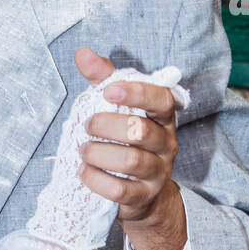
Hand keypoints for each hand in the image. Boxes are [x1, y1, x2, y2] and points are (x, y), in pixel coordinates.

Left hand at [73, 47, 186, 249]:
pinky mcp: (142, 197)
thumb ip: (103, 80)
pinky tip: (84, 171)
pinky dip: (95, 179)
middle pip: (139, 130)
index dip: (136, 93)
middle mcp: (166, 144)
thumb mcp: (117, 108)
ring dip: (97, 153)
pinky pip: (119, 189)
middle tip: (87, 125)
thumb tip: (82, 53)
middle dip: (105, 125)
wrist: (142, 195)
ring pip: (130, 160)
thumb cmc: (125, 142)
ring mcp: (157, 173)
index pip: (161, 99)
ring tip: (83, 150)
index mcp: (162, 118)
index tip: (108, 90)